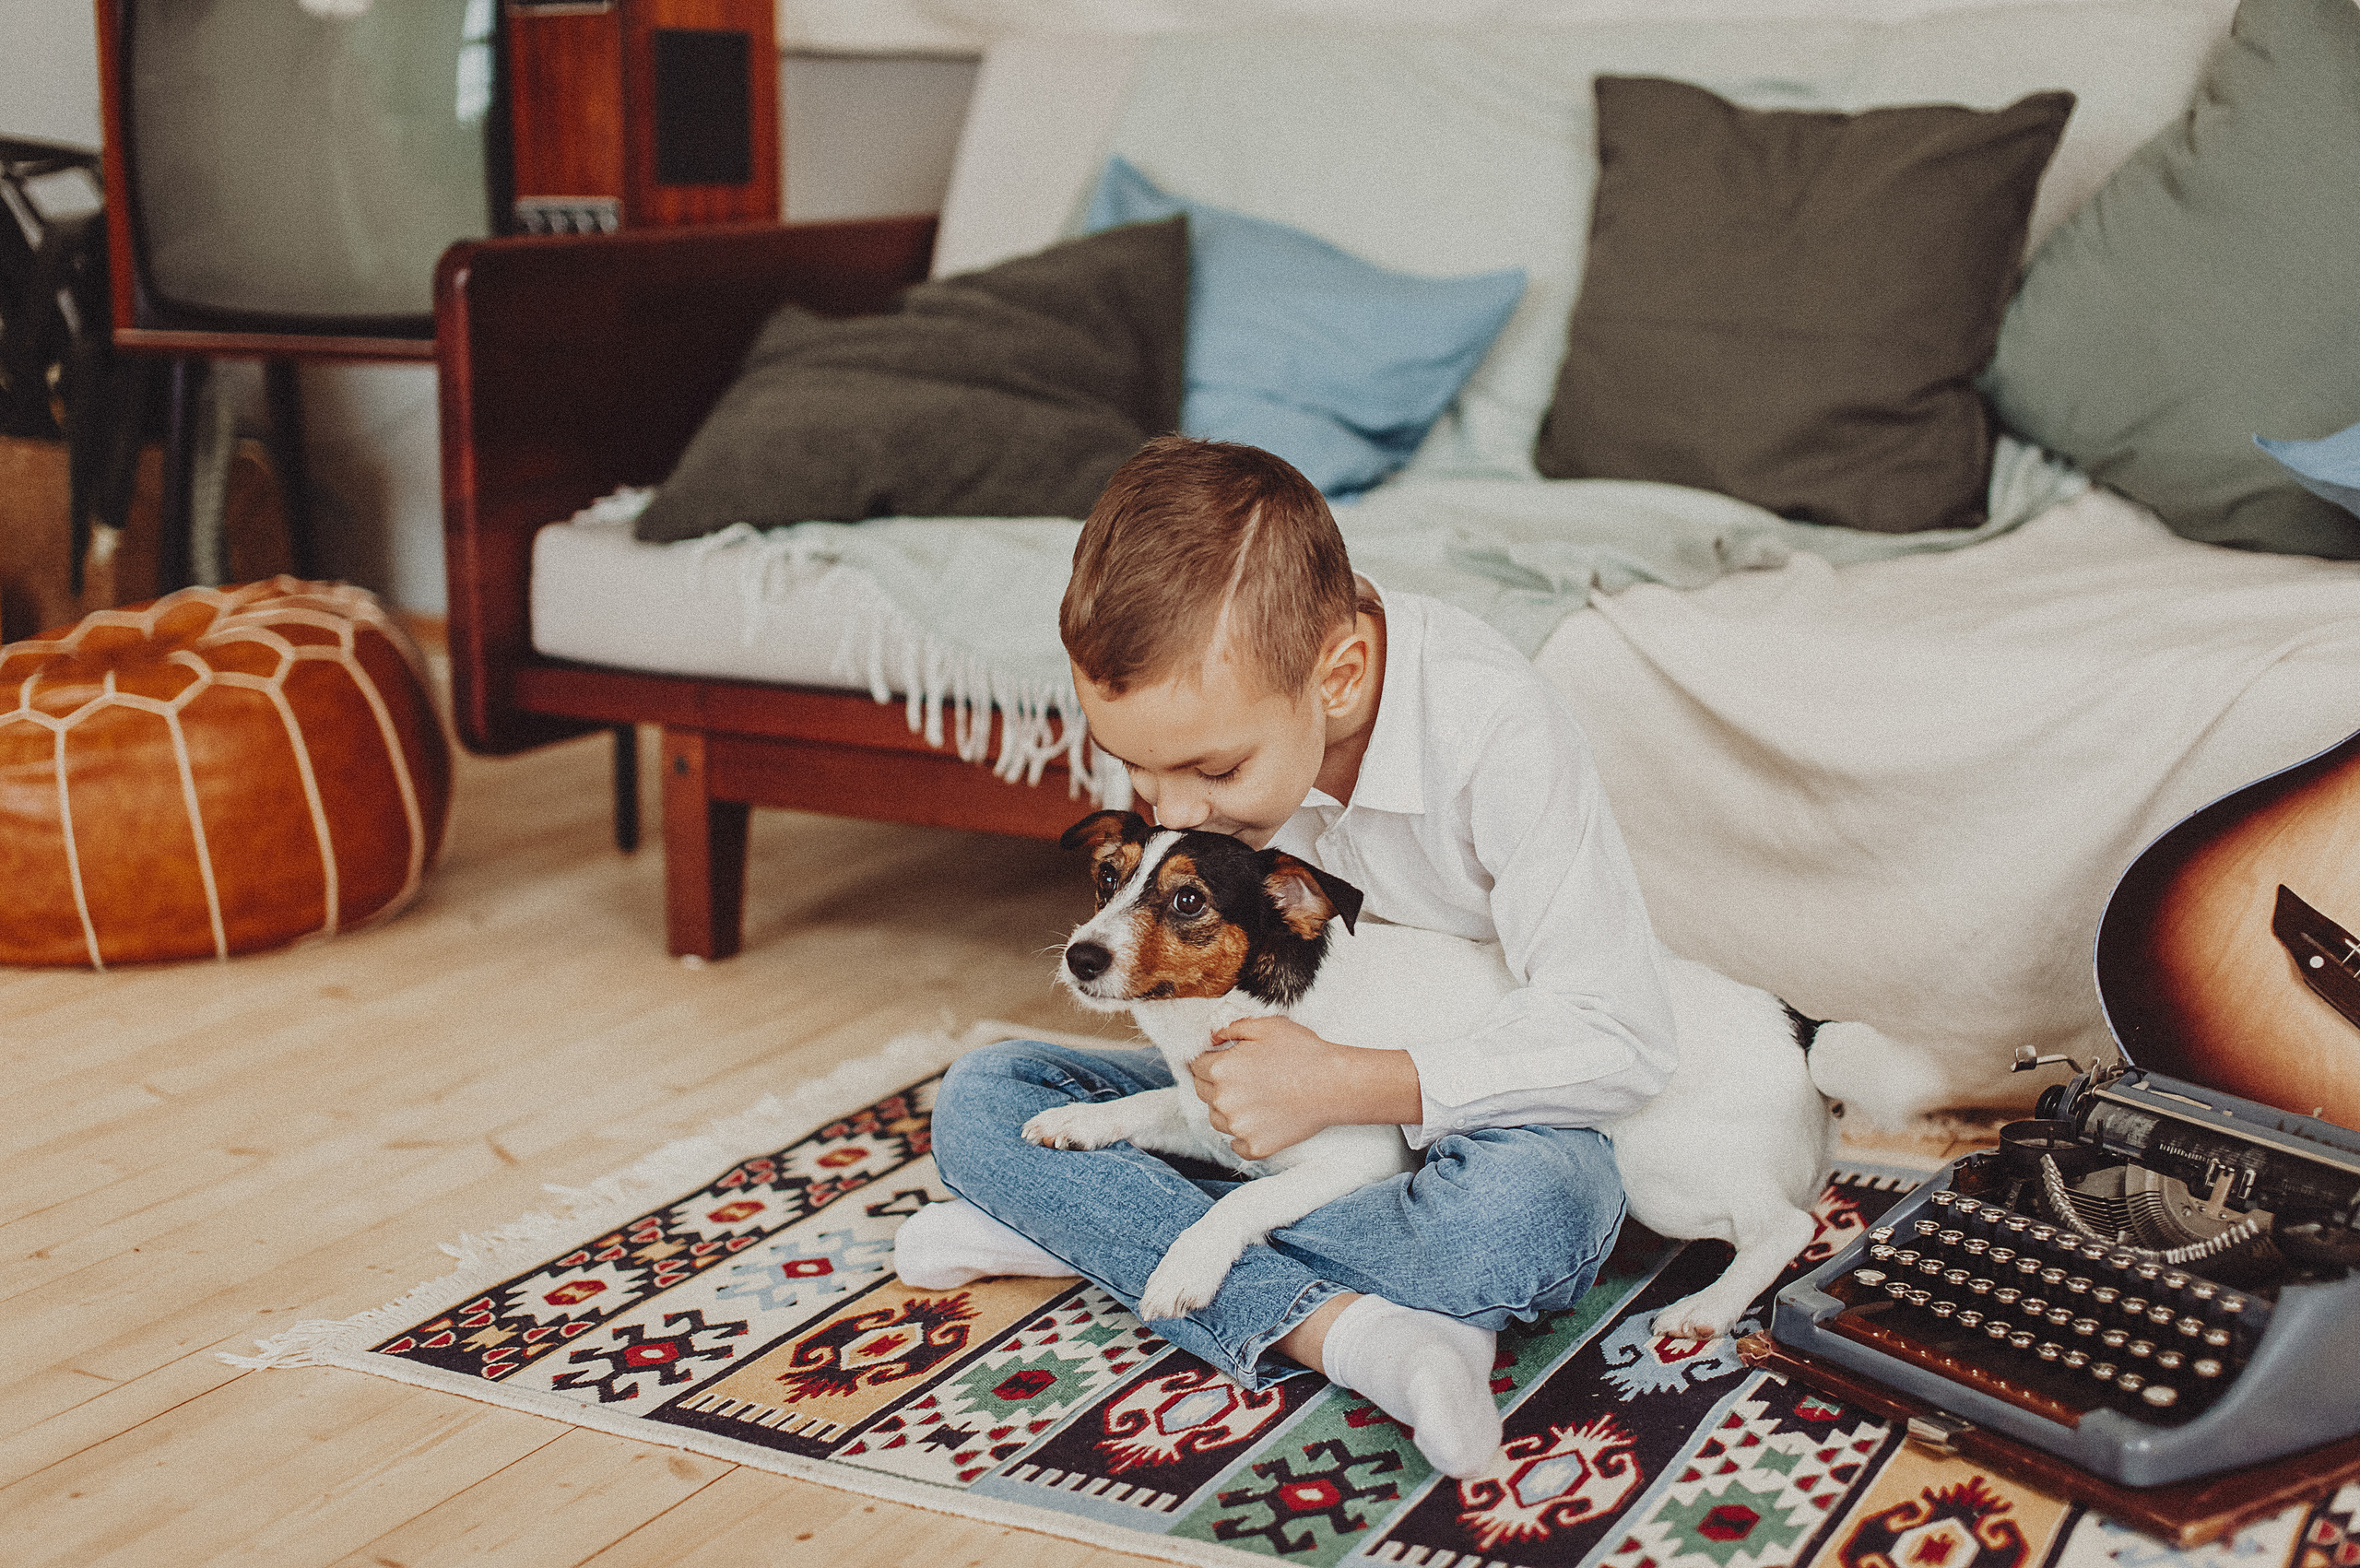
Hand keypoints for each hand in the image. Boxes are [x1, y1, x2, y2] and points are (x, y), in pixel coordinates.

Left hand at [1194, 1017, 1420, 1159]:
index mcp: (1221, 1069)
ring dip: (1227, 1110)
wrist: (1335, 1085)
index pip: (1196, 1066)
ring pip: (1217, 1119)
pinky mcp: (1256, 1147)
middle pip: (1203, 1092)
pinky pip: (1236, 1145)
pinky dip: (1243, 1136)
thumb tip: (1213, 1037)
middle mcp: (1223, 1100)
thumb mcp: (1267, 1026)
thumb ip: (1233, 1028)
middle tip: (1245, 1079)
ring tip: (1255, 1099)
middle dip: (1217, 1084)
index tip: (1227, 1062)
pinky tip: (1261, 1122)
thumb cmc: (1303, 1051)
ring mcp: (1238, 1127)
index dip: (1211, 1061)